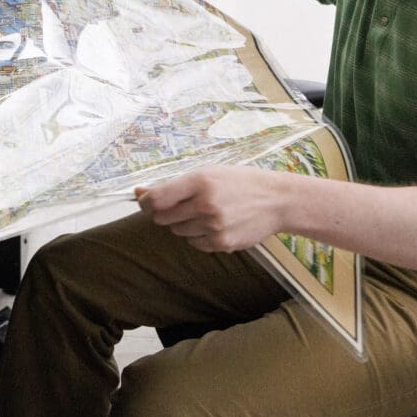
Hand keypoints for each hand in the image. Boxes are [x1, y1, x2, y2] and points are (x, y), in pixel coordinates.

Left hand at [135, 166, 290, 253]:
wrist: (277, 200)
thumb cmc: (240, 182)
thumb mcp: (208, 173)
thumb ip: (174, 185)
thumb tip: (139, 192)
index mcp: (200, 181)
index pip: (157, 199)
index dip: (145, 203)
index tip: (145, 202)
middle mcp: (205, 204)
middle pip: (163, 218)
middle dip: (165, 213)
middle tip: (181, 205)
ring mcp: (214, 226)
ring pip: (178, 231)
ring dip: (184, 224)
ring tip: (204, 212)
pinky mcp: (221, 243)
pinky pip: (194, 243)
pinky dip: (198, 235)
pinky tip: (214, 224)